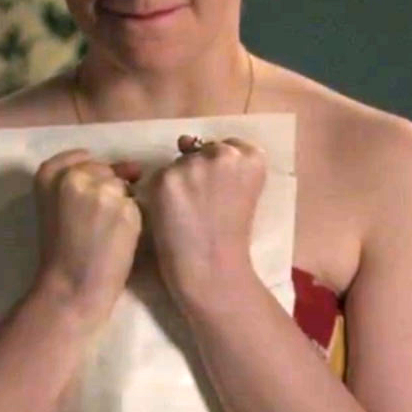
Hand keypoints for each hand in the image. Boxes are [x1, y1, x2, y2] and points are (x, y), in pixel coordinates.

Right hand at [30, 149, 143, 321]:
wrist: (70, 287)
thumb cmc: (62, 250)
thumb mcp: (58, 205)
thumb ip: (87, 180)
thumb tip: (134, 169)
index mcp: (49, 173)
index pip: (81, 157)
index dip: (88, 178)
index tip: (81, 202)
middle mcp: (74, 175)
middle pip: (105, 170)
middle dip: (106, 191)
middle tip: (94, 223)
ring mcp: (102, 190)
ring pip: (124, 187)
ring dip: (121, 206)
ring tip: (104, 233)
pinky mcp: (126, 208)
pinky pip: (137, 206)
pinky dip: (132, 221)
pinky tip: (117, 240)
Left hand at [137, 136, 265, 311]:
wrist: (213, 269)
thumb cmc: (232, 236)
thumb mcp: (243, 191)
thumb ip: (222, 164)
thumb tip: (184, 141)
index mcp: (252, 157)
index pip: (230, 146)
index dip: (222, 171)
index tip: (224, 195)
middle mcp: (223, 153)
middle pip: (203, 151)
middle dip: (200, 172)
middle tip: (205, 206)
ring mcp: (193, 165)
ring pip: (178, 163)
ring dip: (180, 182)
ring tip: (189, 213)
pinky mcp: (166, 178)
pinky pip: (159, 177)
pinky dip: (162, 195)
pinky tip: (174, 215)